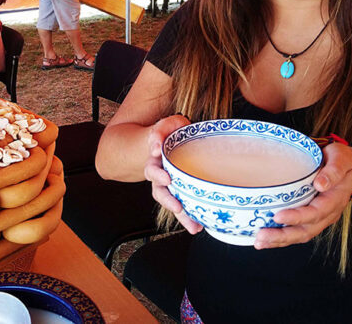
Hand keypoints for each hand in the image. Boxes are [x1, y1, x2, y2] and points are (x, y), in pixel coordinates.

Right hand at [143, 114, 201, 233]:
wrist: (173, 140)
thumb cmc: (172, 131)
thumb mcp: (168, 124)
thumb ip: (161, 129)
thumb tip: (155, 147)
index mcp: (156, 160)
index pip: (152, 168)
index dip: (157, 175)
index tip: (167, 179)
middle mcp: (161, 175)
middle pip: (160, 191)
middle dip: (168, 201)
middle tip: (178, 207)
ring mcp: (171, 185)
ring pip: (173, 203)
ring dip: (182, 216)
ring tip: (193, 226)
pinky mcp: (182, 191)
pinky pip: (184, 206)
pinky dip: (191, 216)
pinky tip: (200, 225)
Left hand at [252, 142, 351, 248]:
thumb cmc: (343, 160)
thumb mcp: (341, 158)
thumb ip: (333, 171)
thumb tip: (320, 184)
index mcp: (334, 200)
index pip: (315, 213)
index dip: (296, 217)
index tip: (277, 216)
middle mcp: (328, 214)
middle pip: (306, 231)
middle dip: (283, 236)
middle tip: (261, 236)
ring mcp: (321, 218)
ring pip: (301, 235)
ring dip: (280, 241)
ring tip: (259, 242)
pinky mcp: (313, 219)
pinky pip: (298, 232)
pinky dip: (282, 238)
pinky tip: (266, 239)